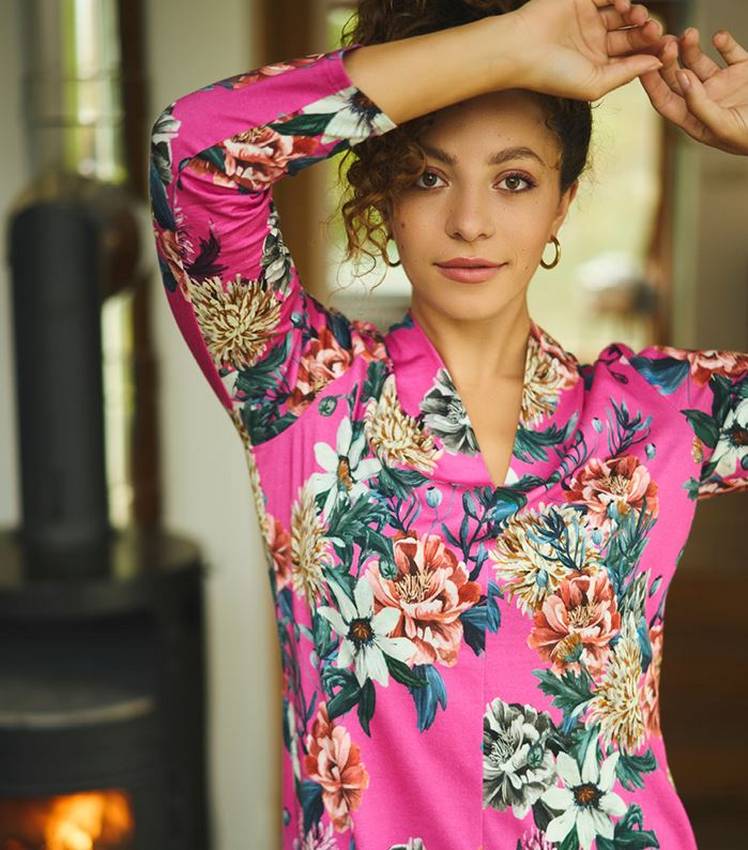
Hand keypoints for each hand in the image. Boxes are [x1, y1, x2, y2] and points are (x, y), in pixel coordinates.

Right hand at [510, 0, 665, 100]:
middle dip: (648, 32)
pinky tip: (623, 4)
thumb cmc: (553, 75)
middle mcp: (596, 43)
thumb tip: (658, 65)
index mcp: (599, 66)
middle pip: (633, 34)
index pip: (633, 57)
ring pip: (625, 13)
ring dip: (637, 13)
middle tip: (654, 31)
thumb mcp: (595, 84)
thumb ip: (627, 74)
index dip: (653, 52)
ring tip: (636, 16)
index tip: (668, 49)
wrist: (521, 50)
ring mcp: (590, 20)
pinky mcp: (582, 0)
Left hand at [638, 27, 747, 154]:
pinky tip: (719, 37)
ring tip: (689, 33)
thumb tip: (680, 77)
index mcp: (694, 120)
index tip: (642, 64)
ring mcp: (723, 85)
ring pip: (698, 61)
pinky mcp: (743, 70)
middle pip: (677, 77)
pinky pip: (729, 51)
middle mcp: (704, 101)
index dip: (652, 84)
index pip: (665, 101)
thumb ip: (698, 104)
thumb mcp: (722, 126)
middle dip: (669, 59)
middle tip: (665, 41)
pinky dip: (724, 42)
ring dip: (691, 47)